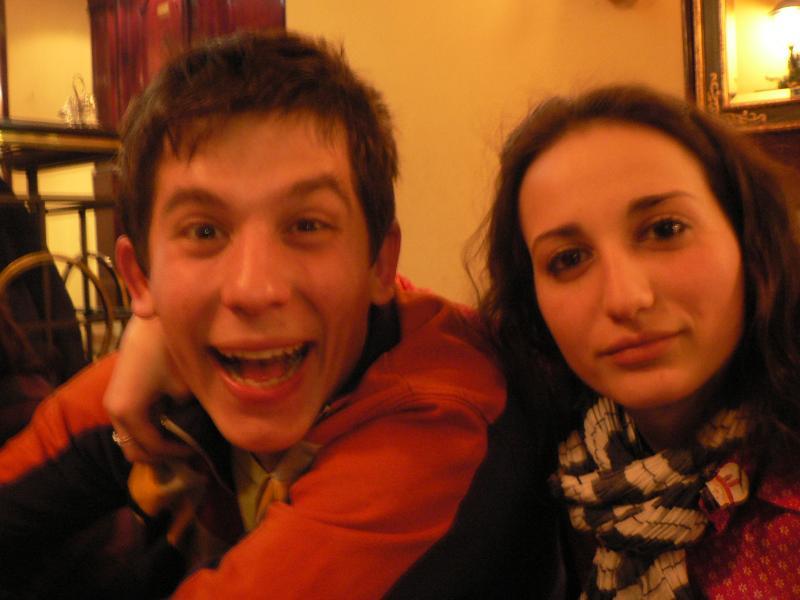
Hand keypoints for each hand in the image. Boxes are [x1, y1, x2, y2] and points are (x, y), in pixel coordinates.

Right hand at [104, 315, 192, 461]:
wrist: (151, 320)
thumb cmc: (170, 351)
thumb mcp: (184, 389)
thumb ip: (183, 416)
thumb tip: (187, 429)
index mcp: (128, 412)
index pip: (153, 446)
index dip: (177, 452)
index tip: (197, 450)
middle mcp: (114, 412)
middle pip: (133, 450)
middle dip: (159, 456)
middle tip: (185, 452)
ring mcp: (112, 402)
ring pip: (129, 437)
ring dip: (151, 444)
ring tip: (178, 440)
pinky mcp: (117, 393)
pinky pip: (129, 423)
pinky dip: (146, 429)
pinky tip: (168, 423)